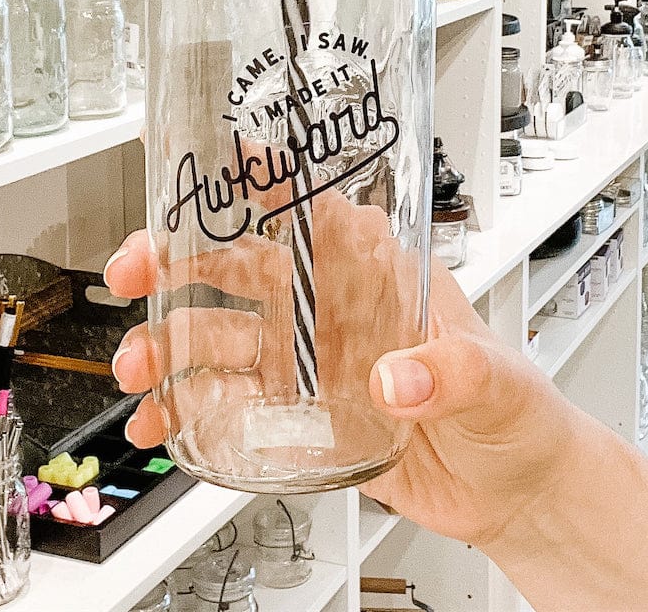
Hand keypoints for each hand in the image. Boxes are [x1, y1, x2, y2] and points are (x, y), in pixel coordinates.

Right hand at [106, 193, 583, 549]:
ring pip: (218, 336)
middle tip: (133, 271)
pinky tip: (161, 424)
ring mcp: (307, 359)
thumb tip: (397, 378)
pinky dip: (186, 411)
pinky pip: (226, 404)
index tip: (217, 159)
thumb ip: (451, 372)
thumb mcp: (495, 381)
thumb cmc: (514, 409)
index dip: (265, 178)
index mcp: (378, 272)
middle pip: (238, 264)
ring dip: (169, 345)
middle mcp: (330, 306)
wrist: (510, 486)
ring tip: (139, 369)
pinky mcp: (296, 412)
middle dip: (176, 261)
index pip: (315, 209)